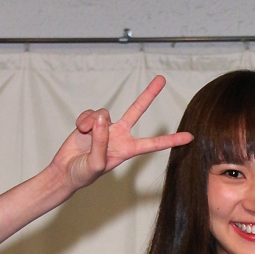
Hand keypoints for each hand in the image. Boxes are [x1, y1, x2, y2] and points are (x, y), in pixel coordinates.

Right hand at [49, 75, 192, 191]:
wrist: (65, 171)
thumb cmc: (83, 174)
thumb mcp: (96, 164)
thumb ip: (101, 142)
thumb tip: (103, 117)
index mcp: (127, 150)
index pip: (153, 144)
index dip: (170, 140)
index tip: (189, 137)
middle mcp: (120, 135)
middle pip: (137, 111)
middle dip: (149, 94)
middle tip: (162, 79)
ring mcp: (106, 127)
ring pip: (104, 113)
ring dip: (92, 124)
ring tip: (86, 136)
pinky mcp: (93, 121)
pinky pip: (90, 113)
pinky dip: (83, 121)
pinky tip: (80, 131)